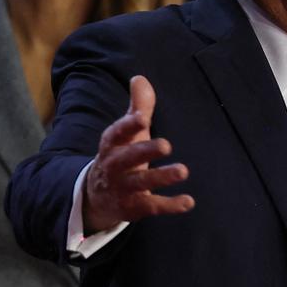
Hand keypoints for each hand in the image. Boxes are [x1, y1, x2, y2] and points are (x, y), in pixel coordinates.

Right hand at [82, 75, 193, 232]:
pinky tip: (189, 201)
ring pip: (141, 183)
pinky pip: (152, 206)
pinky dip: (170, 205)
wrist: (98, 196)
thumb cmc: (120, 155)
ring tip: (183, 170)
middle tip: (166, 145)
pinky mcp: (134, 207)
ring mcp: (123, 188)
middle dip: (145, 151)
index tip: (143, 118)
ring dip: (162, 177)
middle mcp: (114, 166)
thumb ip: (138, 107)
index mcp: (112, 144)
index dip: (128, 126)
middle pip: (128, 158)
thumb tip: (140, 78)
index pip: (117, 133)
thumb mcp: (127, 132)